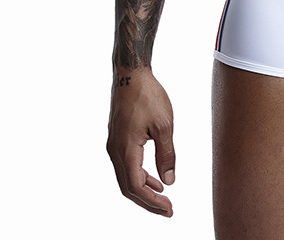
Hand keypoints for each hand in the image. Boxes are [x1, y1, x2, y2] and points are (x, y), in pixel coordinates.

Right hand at [107, 68, 175, 215]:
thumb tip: (169, 180)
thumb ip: (167, 155)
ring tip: (162, 198)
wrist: (131, 74)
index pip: (136, 186)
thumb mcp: (164, 125)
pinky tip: (154, 178)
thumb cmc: (147, 95)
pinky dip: (139, 176)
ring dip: (143, 190)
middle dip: (147, 202)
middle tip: (167, 210)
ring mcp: (114, 145)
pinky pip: (126, 166)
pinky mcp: (117, 139)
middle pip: (128, 188)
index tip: (169, 208)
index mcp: (126, 149)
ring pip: (126, 178)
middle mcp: (115, 151)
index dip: (152, 202)